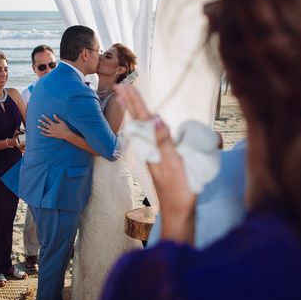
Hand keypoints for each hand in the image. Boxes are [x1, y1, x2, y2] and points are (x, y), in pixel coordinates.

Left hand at [38, 114, 71, 139]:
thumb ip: (57, 119)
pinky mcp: (52, 135)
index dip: (45, 117)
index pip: (48, 120)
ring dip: (41, 128)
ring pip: (45, 130)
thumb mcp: (62, 122)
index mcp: (54, 124)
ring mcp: (51, 132)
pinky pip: (47, 135)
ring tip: (38, 126)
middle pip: (45, 124)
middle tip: (38, 120)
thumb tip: (54, 115)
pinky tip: (41, 132)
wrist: (66, 134)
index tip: (42, 115)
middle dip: (42, 122)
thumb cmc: (65, 128)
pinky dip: (44, 133)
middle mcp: (52, 128)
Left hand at [115, 84, 194, 242]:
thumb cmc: (179, 190)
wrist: (179, 213)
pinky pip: (151, 137)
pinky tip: (148, 124)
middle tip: (121, 86)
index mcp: (152, 147)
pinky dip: (146, 125)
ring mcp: (155, 154)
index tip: (125, 86)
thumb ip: (164, 141)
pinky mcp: (161, 160)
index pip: (142, 119)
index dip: (135, 102)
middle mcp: (150, 148)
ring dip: (136, 112)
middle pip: (139, 121)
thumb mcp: (173, 164)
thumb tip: (154, 118)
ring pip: (143, 128)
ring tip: (127, 99)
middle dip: (131, 103)